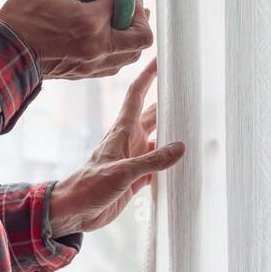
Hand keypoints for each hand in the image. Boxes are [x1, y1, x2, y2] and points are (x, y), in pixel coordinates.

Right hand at [0, 0, 153, 80]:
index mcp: (90, 21)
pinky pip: (117, 63)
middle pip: (142, 35)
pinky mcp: (86, 73)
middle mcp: (98, 46)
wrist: (5, 52)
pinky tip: (110, 33)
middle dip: (141, 14)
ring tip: (122, 16)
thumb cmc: (23, 15)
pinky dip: (121, 47)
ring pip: (133, 53)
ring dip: (133, 32)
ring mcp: (93, 64)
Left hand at [47, 58, 185, 236]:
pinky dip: (171, 162)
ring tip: (196, 125)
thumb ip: (151, 161)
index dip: (148, 76)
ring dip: (174, 133)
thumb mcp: (122, 173)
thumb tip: (180, 147)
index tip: (160, 60)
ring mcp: (134, 158)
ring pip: (159, 139)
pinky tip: (184, 162)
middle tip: (190, 90)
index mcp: (122, 131)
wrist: (75, 212)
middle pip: (153, 114)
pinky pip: (159, 165)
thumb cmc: (89, 186)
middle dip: (169, 102)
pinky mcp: (137, 177)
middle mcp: (130, 141)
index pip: (137, 95)